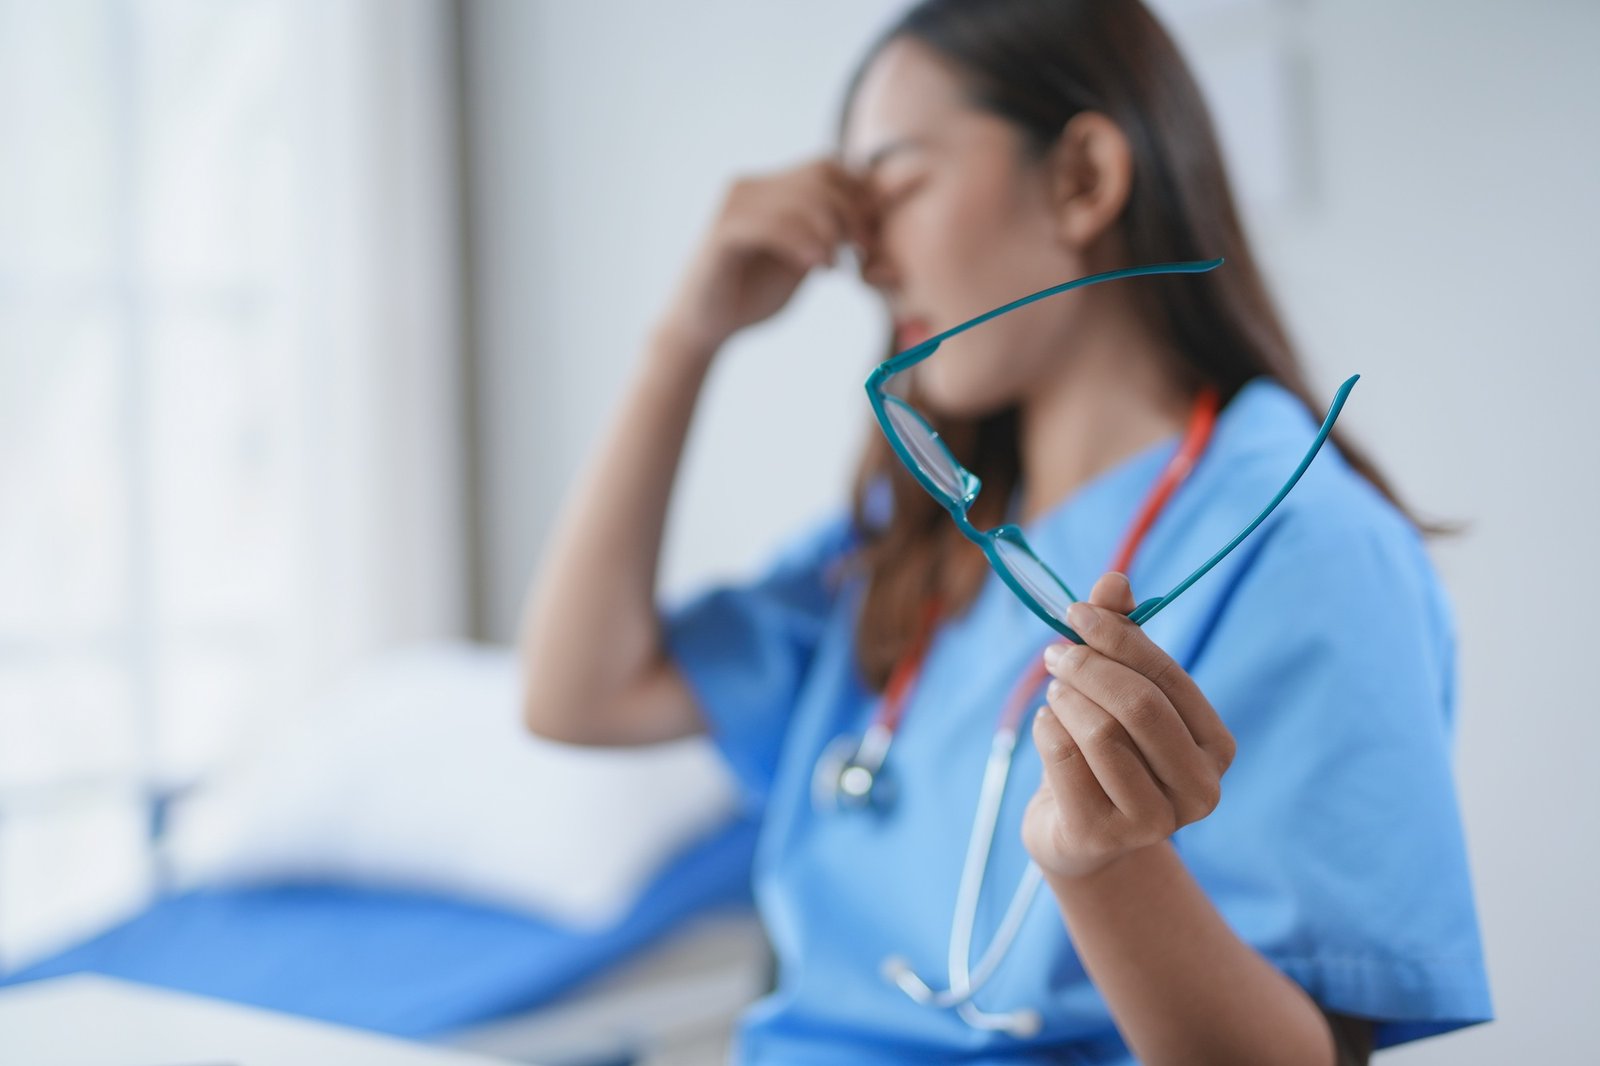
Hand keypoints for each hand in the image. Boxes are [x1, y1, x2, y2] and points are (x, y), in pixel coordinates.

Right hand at [656, 156, 872, 358]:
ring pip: (802, 197)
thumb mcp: (807, 260)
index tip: (869, 240)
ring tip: (833, 266)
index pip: (829, 165)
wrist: (705, 326)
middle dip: (852, 213)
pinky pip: (775, 224)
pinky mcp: (723, 231)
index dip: (860, 197)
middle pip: (821, 175)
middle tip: (860, 253)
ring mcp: (734, 204)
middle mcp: (750, 186)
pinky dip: (803, 243)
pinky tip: (814, 266)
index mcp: (770, 187)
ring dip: (830, 232)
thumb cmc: (754, 294)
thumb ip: (836, 235)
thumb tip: (882, 215)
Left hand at [1021, 572, 1236, 882]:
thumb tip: (1114, 581)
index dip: (1119, 638)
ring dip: (1066, 699)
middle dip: (1089, 667)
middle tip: (1054, 653)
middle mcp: (1200, 789)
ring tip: (1054, 692)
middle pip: (1139, 707)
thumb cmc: (1106, 750)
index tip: (1076, 613)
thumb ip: (1120, 635)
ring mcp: (1156, 822)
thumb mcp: (1116, 691)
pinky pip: (1066, 761)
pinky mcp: (1106, 837)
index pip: (1168, 678)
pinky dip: (1047, 730)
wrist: (1078, 832)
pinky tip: (1046, 725)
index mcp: (1217, 746)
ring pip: (1101, 734)